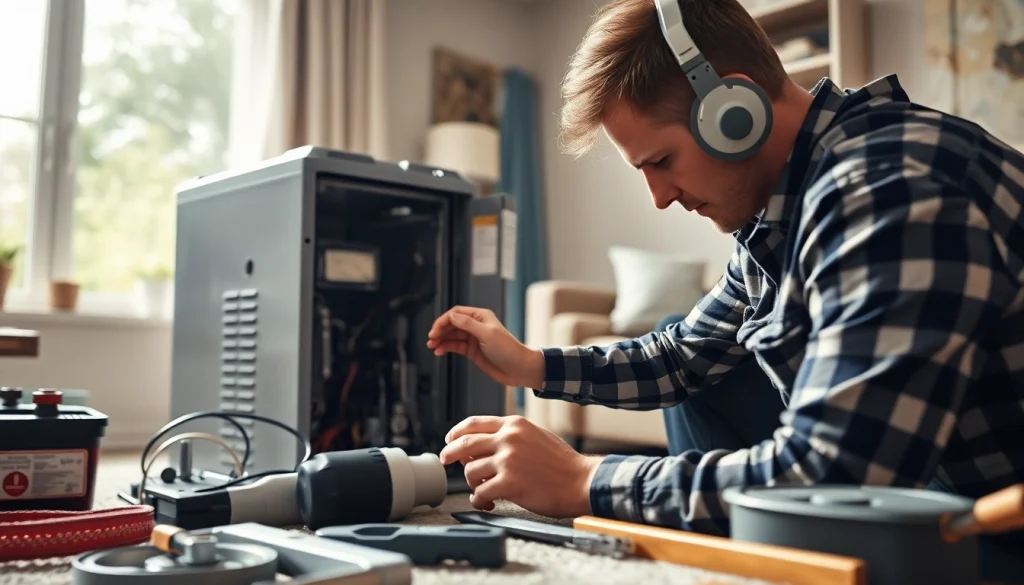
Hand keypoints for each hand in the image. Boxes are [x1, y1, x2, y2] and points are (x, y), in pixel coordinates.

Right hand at [426, 306, 543, 388]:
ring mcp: (473, 339)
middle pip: (451, 324)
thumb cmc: (508, 350)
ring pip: (452, 336)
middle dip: (440, 330)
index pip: (456, 313)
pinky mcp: (472, 351)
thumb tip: (451, 316)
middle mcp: (476, 326)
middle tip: (431, 339)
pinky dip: (446, 348)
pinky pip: (455, 346)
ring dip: (441, 340)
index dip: (444, 320)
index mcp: (480, 317)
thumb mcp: (487, 334)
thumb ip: (468, 324)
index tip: (435, 330)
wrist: (519, 369)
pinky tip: (439, 351)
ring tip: (432, 346)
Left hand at [439, 415, 603, 517]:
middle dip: (450, 454)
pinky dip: (479, 500)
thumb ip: (510, 436)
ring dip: (472, 484)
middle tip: (446, 461)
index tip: (449, 441)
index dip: (456, 433)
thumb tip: (481, 446)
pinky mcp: (509, 483)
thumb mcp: (535, 435)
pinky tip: (488, 503)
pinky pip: (480, 493)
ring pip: (470, 471)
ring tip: (483, 491)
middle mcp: (508, 438)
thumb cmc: (562, 463)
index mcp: (514, 424)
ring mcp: (508, 460)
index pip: (473, 423)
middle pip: (464, 444)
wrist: (581, 481)